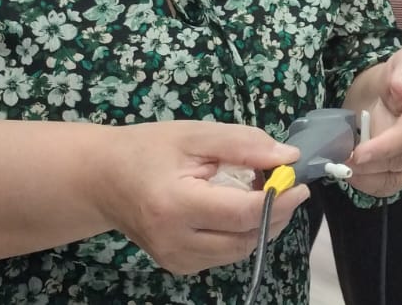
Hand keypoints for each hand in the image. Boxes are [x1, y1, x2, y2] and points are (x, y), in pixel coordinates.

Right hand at [92, 121, 310, 274]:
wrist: (102, 179)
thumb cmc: (147, 150)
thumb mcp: (195, 135)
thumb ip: (243, 144)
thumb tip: (289, 158)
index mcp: (175, 206)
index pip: (242, 213)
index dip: (278, 199)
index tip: (299, 181)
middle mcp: (175, 242)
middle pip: (246, 238)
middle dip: (275, 212)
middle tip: (284, 183)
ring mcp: (176, 260)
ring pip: (239, 250)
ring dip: (261, 223)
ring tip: (261, 192)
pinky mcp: (179, 266)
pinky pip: (225, 253)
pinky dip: (241, 232)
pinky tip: (237, 208)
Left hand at [343, 46, 401, 196]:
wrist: (396, 91)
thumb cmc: (399, 76)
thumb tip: (401, 90)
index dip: (385, 146)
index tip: (359, 153)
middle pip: (400, 159)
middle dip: (369, 163)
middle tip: (339, 159)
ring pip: (394, 176)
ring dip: (365, 174)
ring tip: (341, 164)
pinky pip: (390, 186)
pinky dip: (369, 185)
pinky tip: (353, 175)